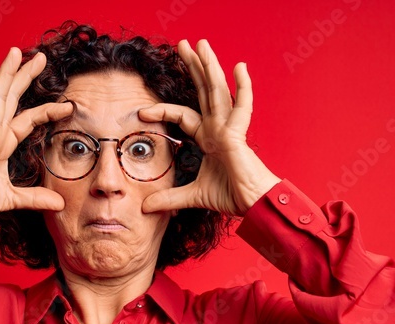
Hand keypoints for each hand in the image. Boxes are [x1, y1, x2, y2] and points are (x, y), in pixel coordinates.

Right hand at [0, 47, 73, 214]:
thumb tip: (60, 204)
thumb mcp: (14, 198)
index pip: (30, 119)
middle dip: (25, 76)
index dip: (47, 110)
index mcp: (4, 141)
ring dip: (5, 74)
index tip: (69, 105)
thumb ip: (35, 198)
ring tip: (15, 52)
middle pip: (12, 97)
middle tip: (41, 57)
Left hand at [138, 39, 279, 216]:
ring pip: (217, 91)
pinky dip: (242, 87)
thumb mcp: (191, 197)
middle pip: (203, 91)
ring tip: (201, 44)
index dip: (164, 111)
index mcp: (209, 138)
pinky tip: (239, 67)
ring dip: (209, 66)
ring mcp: (229, 128)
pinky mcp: (238, 135)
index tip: (142, 112)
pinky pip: (242, 106)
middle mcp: (218, 128)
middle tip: (183, 44)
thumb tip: (145, 208)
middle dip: (193, 67)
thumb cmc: (231, 196)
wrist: (252, 204)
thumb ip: (169, 198)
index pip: (183, 116)